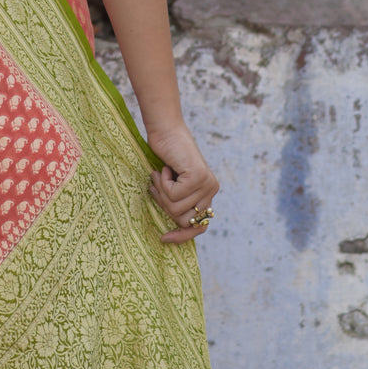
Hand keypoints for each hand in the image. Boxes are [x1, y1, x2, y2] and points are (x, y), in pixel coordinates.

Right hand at [146, 121, 219, 243]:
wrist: (165, 130)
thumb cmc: (165, 155)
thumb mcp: (173, 184)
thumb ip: (178, 202)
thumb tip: (176, 227)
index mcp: (207, 194)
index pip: (199, 227)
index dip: (182, 236)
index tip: (163, 239)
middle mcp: (211, 190)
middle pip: (182, 219)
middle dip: (164, 204)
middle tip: (156, 184)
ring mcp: (207, 184)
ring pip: (175, 208)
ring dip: (160, 191)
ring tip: (159, 174)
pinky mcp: (198, 177)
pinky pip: (173, 195)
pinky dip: (162, 182)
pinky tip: (164, 168)